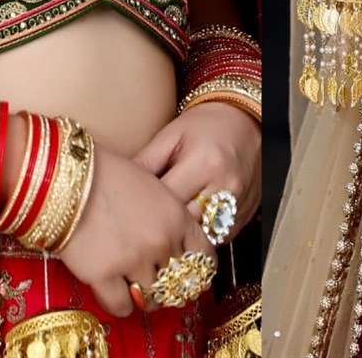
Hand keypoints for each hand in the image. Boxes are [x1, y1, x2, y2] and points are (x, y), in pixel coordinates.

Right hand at [58, 144, 215, 316]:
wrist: (71, 178)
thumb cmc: (109, 175)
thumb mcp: (151, 185)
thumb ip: (168, 215)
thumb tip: (174, 241)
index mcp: (177, 216)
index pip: (204, 258)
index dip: (196, 268)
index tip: (186, 272)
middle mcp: (161, 241)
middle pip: (176, 281)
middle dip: (167, 283)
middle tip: (154, 280)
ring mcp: (134, 260)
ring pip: (151, 298)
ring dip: (143, 295)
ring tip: (132, 285)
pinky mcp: (104, 275)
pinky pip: (122, 307)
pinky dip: (120, 304)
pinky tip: (115, 292)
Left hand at [136, 101, 261, 243]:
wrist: (247, 122)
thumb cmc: (206, 125)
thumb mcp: (172, 135)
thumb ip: (145, 162)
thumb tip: (114, 187)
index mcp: (205, 164)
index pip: (165, 202)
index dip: (142, 211)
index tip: (123, 215)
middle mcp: (225, 188)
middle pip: (182, 226)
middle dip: (159, 230)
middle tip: (135, 232)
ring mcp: (237, 206)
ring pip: (199, 239)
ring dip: (178, 240)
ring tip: (156, 237)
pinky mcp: (244, 218)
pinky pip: (215, 239)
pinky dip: (198, 239)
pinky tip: (183, 232)